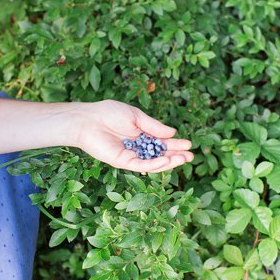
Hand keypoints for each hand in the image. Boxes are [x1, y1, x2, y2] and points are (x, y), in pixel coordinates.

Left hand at [67, 101, 193, 173]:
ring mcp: (131, 156)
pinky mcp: (123, 162)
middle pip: (160, 154)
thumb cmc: (109, 113)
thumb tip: (172, 133)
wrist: (88, 120)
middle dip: (176, 156)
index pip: (162, 142)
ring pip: (154, 162)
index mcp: (142, 135)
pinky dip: (154, 165)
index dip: (175, 144)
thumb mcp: (136, 116)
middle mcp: (138, 147)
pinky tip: (166, 161)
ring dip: (169, 162)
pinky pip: (142, 165)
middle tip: (190, 156)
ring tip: (183, 159)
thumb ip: (154, 126)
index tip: (188, 144)